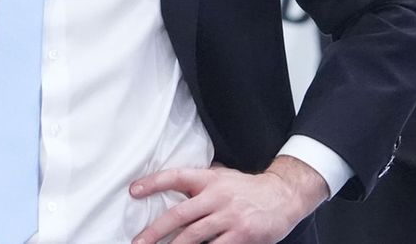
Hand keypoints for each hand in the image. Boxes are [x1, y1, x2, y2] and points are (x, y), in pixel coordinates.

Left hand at [129, 157, 327, 243]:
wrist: (283, 195)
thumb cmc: (247, 189)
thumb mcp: (222, 178)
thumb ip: (199, 185)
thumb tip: (171, 189)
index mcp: (209, 180)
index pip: (176, 177)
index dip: (153, 183)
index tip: (133, 190)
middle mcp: (217, 196)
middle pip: (180, 214)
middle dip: (156, 230)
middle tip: (138, 241)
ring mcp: (230, 217)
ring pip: (195, 235)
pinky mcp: (243, 235)